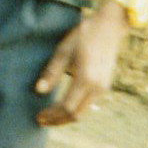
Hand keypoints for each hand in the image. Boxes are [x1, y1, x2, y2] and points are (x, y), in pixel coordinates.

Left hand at [34, 5, 125, 125]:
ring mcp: (103, 88)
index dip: (51, 115)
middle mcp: (97, 87)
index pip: (66, 107)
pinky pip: (88, 104)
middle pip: (75, 115)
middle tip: (42, 121)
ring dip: (66, 117)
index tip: (38, 117)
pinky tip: (64, 106)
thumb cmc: (83, 36)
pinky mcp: (105, 86)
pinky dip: (75, 109)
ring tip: (51, 116)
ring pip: (83, 112)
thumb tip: (38, 91)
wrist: (109, 27)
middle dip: (58, 120)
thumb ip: (51, 72)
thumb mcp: (63, 51)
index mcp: (85, 78)